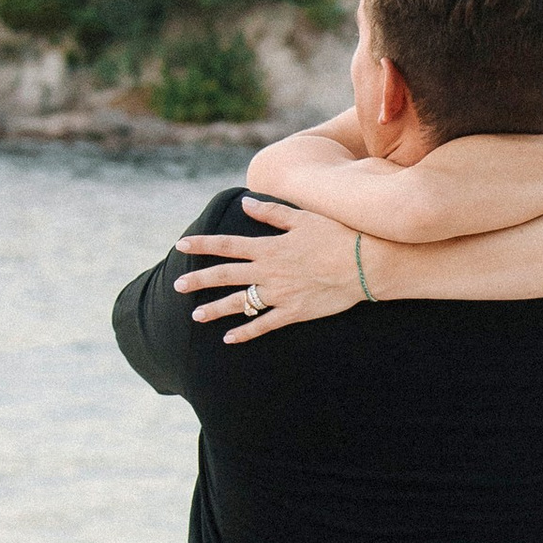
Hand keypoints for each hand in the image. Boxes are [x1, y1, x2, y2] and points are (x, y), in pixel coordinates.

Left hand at [175, 196, 367, 340]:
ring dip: (215, 309)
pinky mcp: (293, 312)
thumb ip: (270, 213)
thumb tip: (245, 203)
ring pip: (239, 303)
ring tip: (195, 315)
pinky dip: (245, 332)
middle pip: (225, 276)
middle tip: (177, 285)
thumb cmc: (337, 235)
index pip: (227, 245)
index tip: (181, 245)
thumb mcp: (302, 218)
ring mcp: (279, 294)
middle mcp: (268, 272)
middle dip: (198, 280)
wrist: (364, 264)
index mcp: (268, 247)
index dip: (202, 245)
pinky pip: (263, 325)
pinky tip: (229, 339)